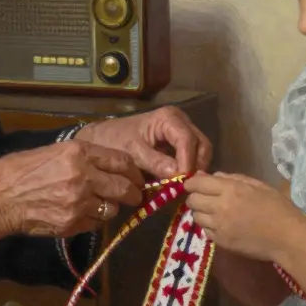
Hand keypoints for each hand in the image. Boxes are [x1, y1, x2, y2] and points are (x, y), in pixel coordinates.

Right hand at [0, 139, 144, 237]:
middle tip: (133, 196)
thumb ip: (83, 158)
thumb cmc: (21, 169)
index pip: (122, 161)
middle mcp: (83, 176)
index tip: (137, 178)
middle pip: (124, 187)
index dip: (135, 172)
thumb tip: (109, 167)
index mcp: (79, 152)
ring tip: (98, 204)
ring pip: (112, 208)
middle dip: (133, 193)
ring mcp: (78, 202)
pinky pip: (94, 224)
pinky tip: (79, 214)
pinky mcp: (71, 223)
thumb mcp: (55, 152)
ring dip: (110, 207)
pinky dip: (92, 220)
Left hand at [76, 106, 212, 178]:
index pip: (186, 139)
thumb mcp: (132, 153)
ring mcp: (182, 131)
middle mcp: (180, 121)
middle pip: (201, 144)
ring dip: (195, 169)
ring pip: (201, 151)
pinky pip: (194, 156)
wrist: (104, 138)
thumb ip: (155, 162)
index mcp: (168, 118)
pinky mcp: (180, 143)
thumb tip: (177, 174)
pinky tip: (182, 183)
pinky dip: (191, 169)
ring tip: (184, 187)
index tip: (182, 181)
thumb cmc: (115, 141)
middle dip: (196, 166)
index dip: (188, 161)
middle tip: (187, 187)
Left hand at [185, 172, 304, 262]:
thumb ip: (232, 178)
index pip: (197, 183)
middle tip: (203, 198)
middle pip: (193, 200)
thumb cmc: (278, 208)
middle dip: (194, 197)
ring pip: (196, 217)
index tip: (193, 184)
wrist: (288, 238)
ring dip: (201, 212)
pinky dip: (209, 227)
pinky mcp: (221, 242)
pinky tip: (221, 225)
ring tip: (212, 212)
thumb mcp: (258, 185)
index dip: (191, 183)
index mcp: (231, 189)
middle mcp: (220, 207)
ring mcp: (219, 226)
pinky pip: (205, 231)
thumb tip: (211, 175)